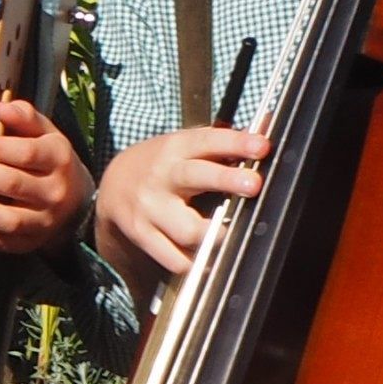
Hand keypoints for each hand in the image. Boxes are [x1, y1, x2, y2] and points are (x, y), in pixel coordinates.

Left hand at [0, 98, 90, 255]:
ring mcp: (44, 222)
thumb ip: (26, 118)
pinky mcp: (31, 243)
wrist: (78, 201)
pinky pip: (6, 243)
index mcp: (58, 159)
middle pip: (12, 184)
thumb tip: (1, 107)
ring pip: (9, 219)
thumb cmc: (51, 160)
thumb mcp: (46, 133)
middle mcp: (54, 193)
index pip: (26, 154)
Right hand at [95, 122, 267, 281]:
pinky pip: (175, 258)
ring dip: (217, 235)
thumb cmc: (163, 165)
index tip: (262, 146)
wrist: (112, 186)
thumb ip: (226, 139)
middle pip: (194, 176)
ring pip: (188, 229)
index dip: (235, 142)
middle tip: (254, 186)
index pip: (207, 141)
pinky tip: (210, 258)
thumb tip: (270, 120)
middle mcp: (161, 176)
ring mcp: (150, 208)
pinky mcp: (143, 234)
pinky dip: (197, 262)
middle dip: (225, 180)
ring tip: (234, 235)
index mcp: (176, 149)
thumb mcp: (187, 146)